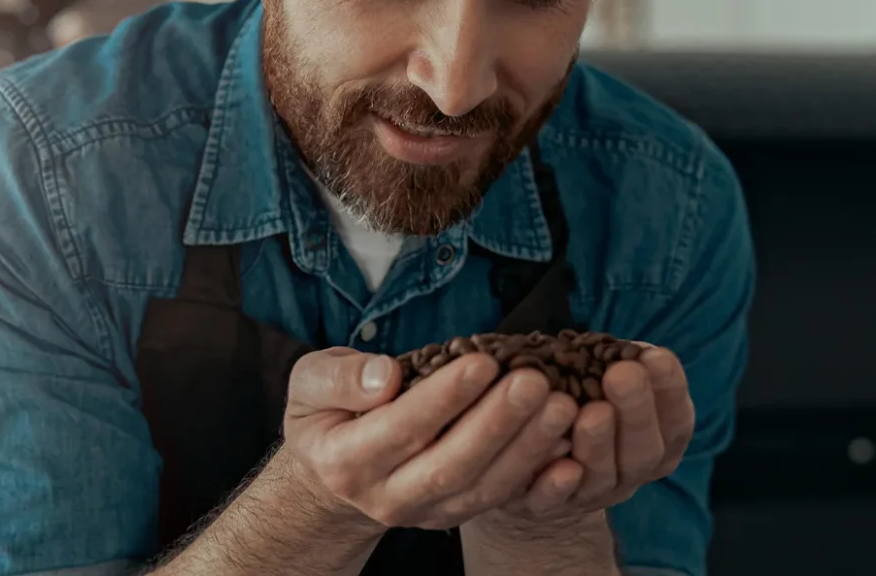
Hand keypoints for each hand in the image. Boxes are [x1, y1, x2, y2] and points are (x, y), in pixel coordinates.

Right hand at [278, 347, 580, 530]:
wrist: (331, 477)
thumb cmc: (326, 416)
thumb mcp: (309, 385)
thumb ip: (339, 379)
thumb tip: (385, 377)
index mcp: (346, 460)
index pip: (402, 428)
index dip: (443, 398)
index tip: (482, 361)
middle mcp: (387, 496)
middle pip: (451, 466)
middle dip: (498, 423)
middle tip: (537, 381)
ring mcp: (425, 513)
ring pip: (483, 487)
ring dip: (527, 448)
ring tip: (562, 404)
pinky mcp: (455, 516)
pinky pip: (500, 498)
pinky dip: (536, 472)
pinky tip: (565, 439)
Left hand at [482, 344, 694, 525]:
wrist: (529, 455)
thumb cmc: (577, 399)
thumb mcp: (603, 376)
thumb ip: (617, 363)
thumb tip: (631, 347)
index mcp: (656, 441)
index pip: (676, 422)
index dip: (670, 391)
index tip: (657, 357)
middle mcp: (629, 473)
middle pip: (644, 453)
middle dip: (636, 411)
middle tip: (624, 373)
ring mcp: (591, 494)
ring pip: (602, 477)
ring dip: (600, 444)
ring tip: (591, 412)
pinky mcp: (546, 506)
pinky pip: (552, 502)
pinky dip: (558, 486)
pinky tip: (561, 466)